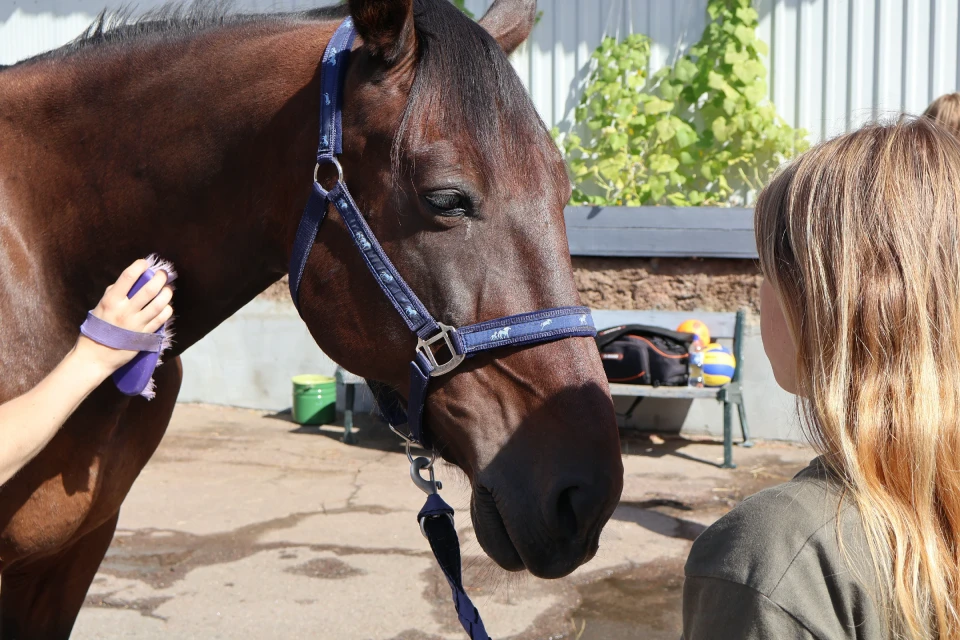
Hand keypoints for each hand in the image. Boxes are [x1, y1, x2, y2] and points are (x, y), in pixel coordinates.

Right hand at [74, 260, 174, 375]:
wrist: (96, 357)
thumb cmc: (97, 329)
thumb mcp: (99, 308)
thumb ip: (113, 294)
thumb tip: (129, 282)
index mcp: (111, 301)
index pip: (127, 278)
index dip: (139, 266)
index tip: (145, 263)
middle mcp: (125, 311)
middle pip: (148, 289)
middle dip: (159, 278)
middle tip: (163, 274)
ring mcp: (137, 324)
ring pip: (159, 304)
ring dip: (167, 293)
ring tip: (168, 289)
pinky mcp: (145, 335)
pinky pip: (161, 319)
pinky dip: (167, 310)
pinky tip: (167, 306)